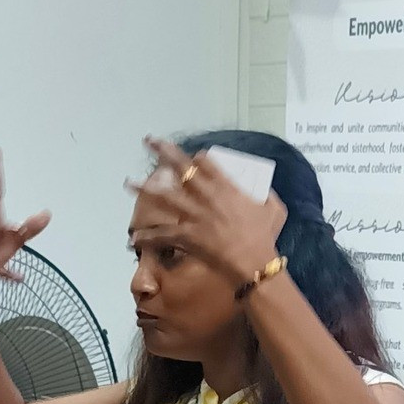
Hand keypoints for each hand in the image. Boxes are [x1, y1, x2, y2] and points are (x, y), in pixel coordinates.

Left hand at [129, 137, 285, 288]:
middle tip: (148, 142)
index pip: (206, 162)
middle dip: (163, 152)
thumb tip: (267, 191)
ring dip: (145, 189)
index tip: (189, 157)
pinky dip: (148, 237)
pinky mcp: (188, 236)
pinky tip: (134, 238)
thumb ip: (269, 196)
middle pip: (180, 168)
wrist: (255, 262)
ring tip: (128, 182)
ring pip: (165, 197)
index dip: (195, 157)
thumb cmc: (265, 237)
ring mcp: (195, 215)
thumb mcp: (274, 210)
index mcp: (226, 186)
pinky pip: (164, 234)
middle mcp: (207, 196)